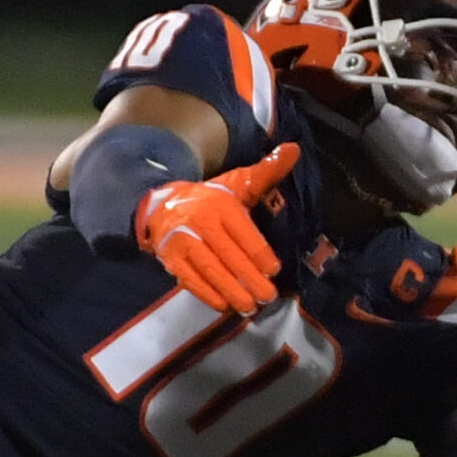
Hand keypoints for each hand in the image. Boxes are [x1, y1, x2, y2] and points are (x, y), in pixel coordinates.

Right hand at [136, 143, 301, 313]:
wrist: (162, 205)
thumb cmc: (210, 198)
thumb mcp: (238, 183)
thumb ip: (267, 172)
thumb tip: (294, 150)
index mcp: (220, 204)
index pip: (244, 233)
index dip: (261, 255)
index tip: (274, 271)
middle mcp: (199, 221)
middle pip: (229, 255)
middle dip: (250, 279)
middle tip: (267, 297)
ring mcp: (182, 241)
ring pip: (211, 270)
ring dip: (231, 292)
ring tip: (249, 307)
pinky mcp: (170, 258)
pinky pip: (190, 280)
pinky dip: (208, 295)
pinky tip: (223, 305)